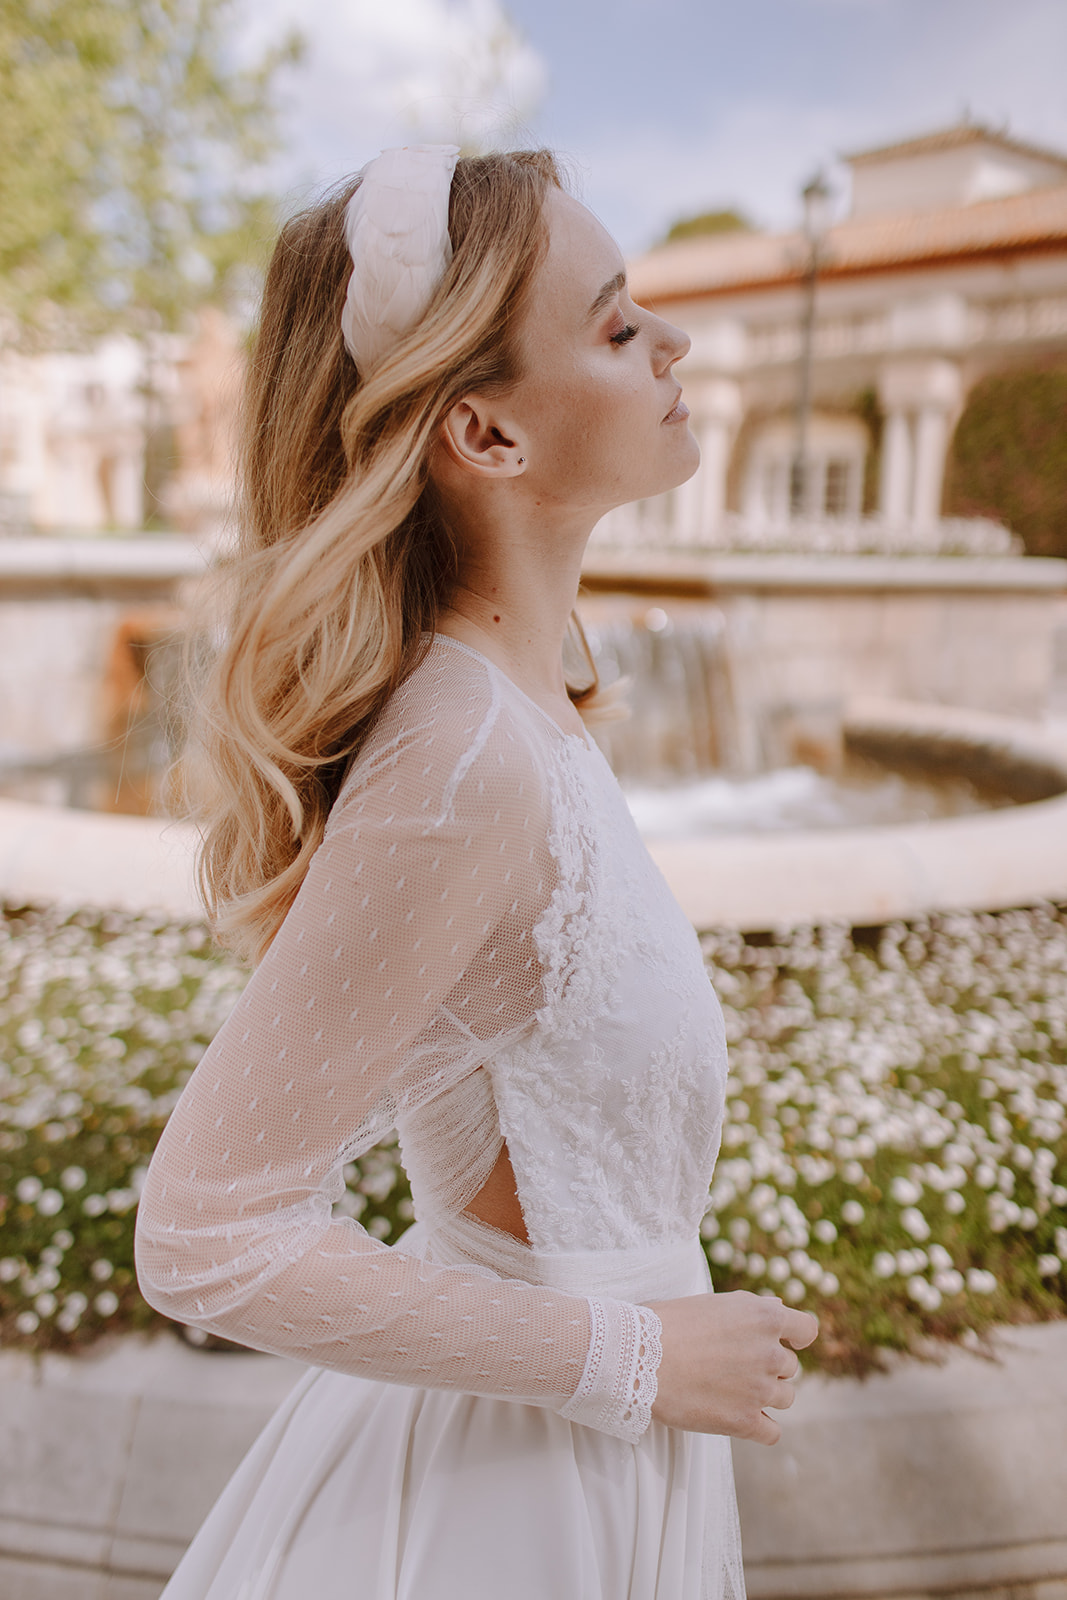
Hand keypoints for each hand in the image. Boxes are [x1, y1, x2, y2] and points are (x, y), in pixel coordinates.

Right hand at [645, 1290, 817, 1443]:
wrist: (637, 1357)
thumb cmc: (668, 1322)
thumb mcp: (715, 1302)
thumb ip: (752, 1308)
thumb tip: (777, 1310)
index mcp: (765, 1318)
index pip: (807, 1330)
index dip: (795, 1337)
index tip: (784, 1342)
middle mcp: (770, 1353)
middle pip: (789, 1367)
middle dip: (767, 1366)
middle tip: (733, 1366)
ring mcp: (759, 1390)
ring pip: (785, 1398)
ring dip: (765, 1395)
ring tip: (732, 1390)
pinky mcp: (744, 1422)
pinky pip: (772, 1433)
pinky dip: (761, 1428)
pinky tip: (741, 1419)